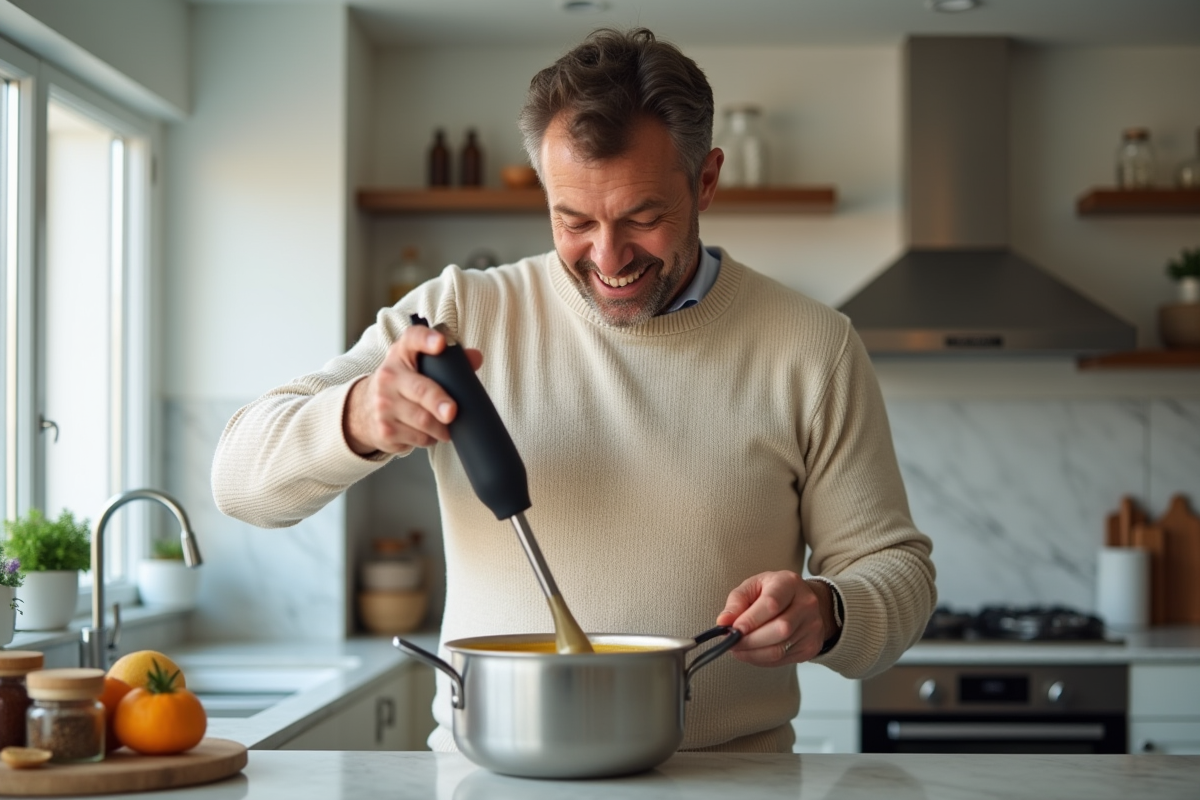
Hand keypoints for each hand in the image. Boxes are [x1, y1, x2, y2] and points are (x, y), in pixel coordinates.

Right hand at [343, 325, 482, 454]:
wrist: (364, 408)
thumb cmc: (401, 383)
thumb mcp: (417, 365)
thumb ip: (448, 361)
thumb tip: (476, 358)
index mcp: (401, 354)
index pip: (413, 339)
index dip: (427, 340)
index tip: (440, 343)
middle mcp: (389, 376)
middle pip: (420, 390)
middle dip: (438, 402)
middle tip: (452, 412)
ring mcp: (384, 405)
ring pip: (422, 421)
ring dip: (441, 427)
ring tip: (447, 426)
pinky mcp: (385, 430)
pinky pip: (418, 438)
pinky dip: (430, 438)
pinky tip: (429, 433)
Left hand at [715, 571, 835, 666]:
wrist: (805, 601)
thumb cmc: (775, 591)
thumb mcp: (754, 586)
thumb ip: (737, 601)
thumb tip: (723, 621)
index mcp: (789, 583)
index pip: (771, 604)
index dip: (750, 620)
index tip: (733, 630)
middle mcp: (806, 604)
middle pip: (779, 630)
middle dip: (750, 641)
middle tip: (732, 642)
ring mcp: (812, 627)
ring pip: (780, 649)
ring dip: (753, 653)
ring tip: (738, 648)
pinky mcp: (810, 646)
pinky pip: (782, 660)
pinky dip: (762, 659)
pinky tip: (753, 652)